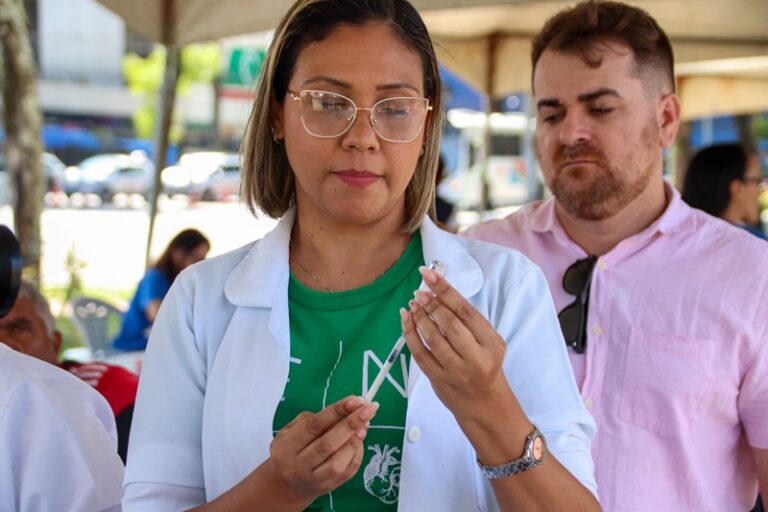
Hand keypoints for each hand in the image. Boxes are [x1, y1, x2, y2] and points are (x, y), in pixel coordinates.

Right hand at [267, 396, 378, 504]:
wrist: (284, 484)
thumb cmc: (291, 447)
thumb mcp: (290, 430)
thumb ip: (312, 420)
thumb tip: (345, 412)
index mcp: (287, 445)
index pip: (314, 426)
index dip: (337, 411)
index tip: (356, 400)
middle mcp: (298, 465)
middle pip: (327, 445)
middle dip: (352, 424)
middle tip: (369, 408)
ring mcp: (313, 479)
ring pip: (337, 463)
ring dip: (355, 441)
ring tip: (366, 423)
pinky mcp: (328, 487)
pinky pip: (347, 471)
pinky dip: (357, 453)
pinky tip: (361, 438)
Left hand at [402, 266, 507, 418]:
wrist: (483, 403)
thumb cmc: (484, 364)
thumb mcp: (488, 341)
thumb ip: (467, 320)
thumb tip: (437, 291)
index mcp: (491, 343)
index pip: (466, 311)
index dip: (445, 290)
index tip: (429, 275)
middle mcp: (476, 357)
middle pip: (450, 324)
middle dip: (431, 304)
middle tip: (419, 293)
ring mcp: (456, 371)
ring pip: (433, 339)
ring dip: (419, 317)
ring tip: (413, 304)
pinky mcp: (438, 380)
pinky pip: (419, 354)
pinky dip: (410, 334)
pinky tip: (406, 320)